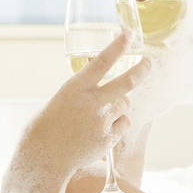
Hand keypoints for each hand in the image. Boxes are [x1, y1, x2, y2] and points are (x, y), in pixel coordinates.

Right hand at [0, 32, 151, 192]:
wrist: (43, 158)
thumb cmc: (43, 129)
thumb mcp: (58, 102)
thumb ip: (79, 95)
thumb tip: (92, 92)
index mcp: (74, 89)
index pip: (101, 62)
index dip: (117, 46)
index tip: (128, 34)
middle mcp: (91, 102)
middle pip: (126, 82)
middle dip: (141, 70)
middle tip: (149, 63)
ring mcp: (101, 122)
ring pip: (125, 105)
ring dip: (120, 104)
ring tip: (105, 111)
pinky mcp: (107, 139)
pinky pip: (122, 125)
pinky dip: (117, 124)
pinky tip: (103, 129)